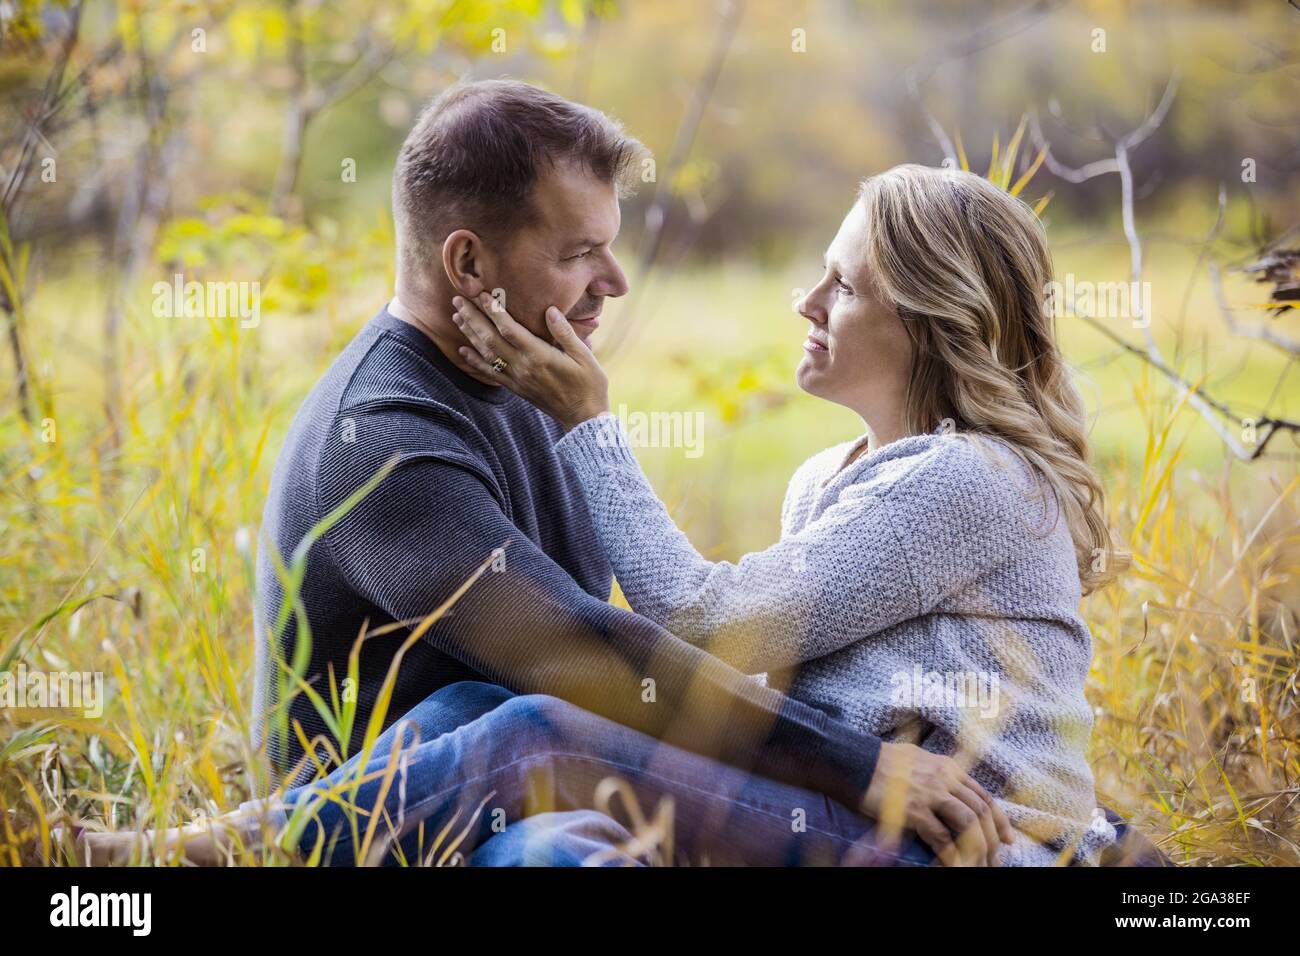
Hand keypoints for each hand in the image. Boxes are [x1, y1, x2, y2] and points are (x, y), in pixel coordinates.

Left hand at [452, 292, 609, 429]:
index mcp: (540, 356)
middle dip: (473, 317)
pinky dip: (474, 361)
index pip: (509, 329)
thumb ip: (565, 332)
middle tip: (458, 299)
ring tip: (457, 316)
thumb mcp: (584, 356)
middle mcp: (523, 367)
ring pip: (486, 354)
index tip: (481, 293)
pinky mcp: (515, 388)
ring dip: (470, 334)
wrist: (583, 418)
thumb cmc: (589, 385)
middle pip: (491, 339)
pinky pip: (490, 373)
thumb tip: (550, 310)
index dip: (493, 310)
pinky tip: (462, 350)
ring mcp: (517, 379)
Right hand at [861, 741, 1014, 866]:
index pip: (984, 796)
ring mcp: (930, 794)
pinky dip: (951, 854)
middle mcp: (944, 779)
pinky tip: (954, 864)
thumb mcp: (918, 759)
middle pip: (980, 812)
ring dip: (976, 849)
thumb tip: (952, 793)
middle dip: (992, 840)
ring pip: (967, 824)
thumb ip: (938, 775)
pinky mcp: (913, 810)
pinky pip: (941, 837)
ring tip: (978, 866)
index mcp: (948, 768)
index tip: (1007, 839)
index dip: (1000, 820)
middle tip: (994, 861)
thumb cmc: (881, 762)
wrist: (854, 762)